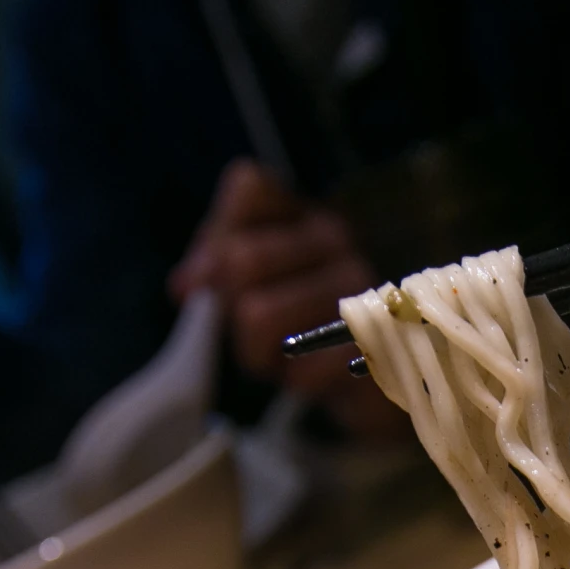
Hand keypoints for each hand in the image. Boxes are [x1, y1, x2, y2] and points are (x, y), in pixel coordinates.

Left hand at [169, 160, 403, 438]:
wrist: (383, 375)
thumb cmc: (307, 325)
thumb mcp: (259, 286)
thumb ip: (217, 268)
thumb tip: (186, 287)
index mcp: (306, 214)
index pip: (249, 188)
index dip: (215, 238)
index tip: (212, 280)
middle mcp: (336, 239)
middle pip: (242, 258)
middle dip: (229, 307)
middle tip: (247, 331)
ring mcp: (359, 288)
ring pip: (258, 314)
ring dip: (254, 351)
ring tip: (277, 356)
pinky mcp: (370, 346)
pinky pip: (298, 367)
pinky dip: (292, 381)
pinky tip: (309, 376)